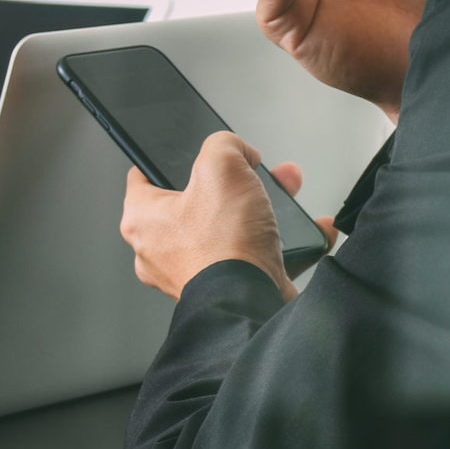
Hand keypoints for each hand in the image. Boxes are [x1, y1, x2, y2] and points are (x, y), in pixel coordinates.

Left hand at [119, 135, 335, 301]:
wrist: (252, 303)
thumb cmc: (225, 247)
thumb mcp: (222, 167)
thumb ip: (224, 145)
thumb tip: (237, 150)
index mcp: (143, 220)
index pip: (143, 177)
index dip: (167, 157)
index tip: (185, 153)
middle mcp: (160, 250)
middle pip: (197, 200)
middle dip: (234, 181)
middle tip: (253, 172)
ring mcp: (192, 272)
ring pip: (228, 226)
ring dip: (261, 208)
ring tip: (288, 194)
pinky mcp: (224, 287)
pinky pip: (252, 255)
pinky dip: (280, 242)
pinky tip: (307, 228)